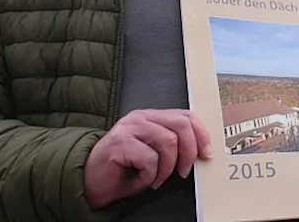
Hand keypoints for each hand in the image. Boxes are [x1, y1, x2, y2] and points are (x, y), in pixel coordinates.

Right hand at [83, 109, 212, 209]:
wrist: (91, 181)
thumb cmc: (125, 170)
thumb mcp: (154, 154)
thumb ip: (173, 146)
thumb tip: (201, 151)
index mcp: (151, 117)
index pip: (185, 116)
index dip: (201, 134)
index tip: (207, 153)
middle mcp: (141, 118)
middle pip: (181, 126)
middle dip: (189, 152)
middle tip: (184, 171)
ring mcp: (129, 128)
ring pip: (168, 142)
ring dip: (167, 168)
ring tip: (157, 178)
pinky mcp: (120, 143)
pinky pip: (149, 159)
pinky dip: (150, 175)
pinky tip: (143, 180)